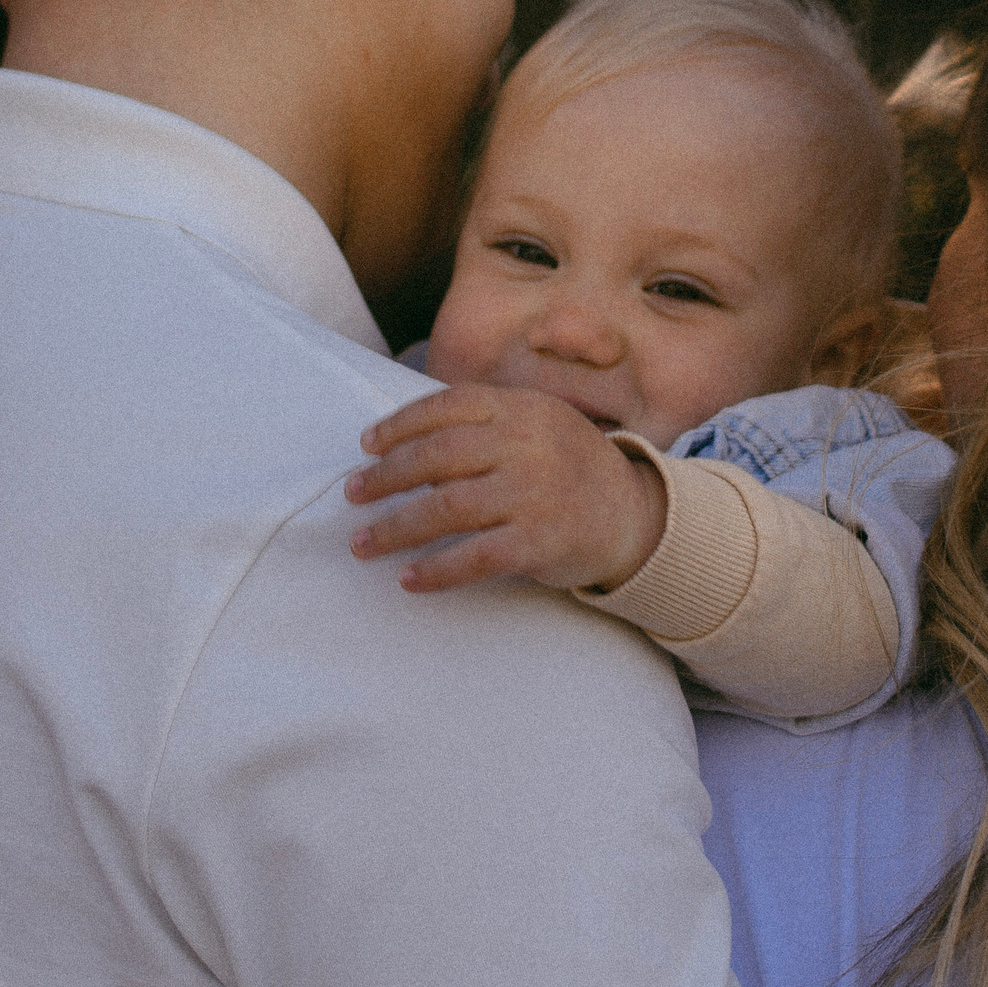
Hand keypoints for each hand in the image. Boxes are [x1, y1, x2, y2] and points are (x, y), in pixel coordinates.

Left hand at [349, 385, 667, 592]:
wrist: (635, 515)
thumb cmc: (568, 467)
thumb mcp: (537, 425)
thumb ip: (484, 426)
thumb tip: (404, 449)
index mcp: (522, 409)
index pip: (448, 406)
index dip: (400, 425)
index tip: (366, 445)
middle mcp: (527, 445)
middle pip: (437, 456)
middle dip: (385, 477)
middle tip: (353, 494)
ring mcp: (534, 494)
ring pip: (446, 508)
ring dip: (396, 528)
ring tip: (363, 543)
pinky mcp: (540, 542)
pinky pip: (475, 557)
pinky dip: (437, 570)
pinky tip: (409, 580)